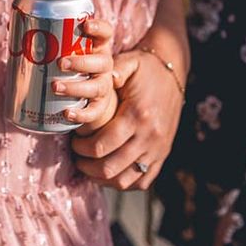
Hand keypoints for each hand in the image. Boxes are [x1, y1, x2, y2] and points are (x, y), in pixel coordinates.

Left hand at [53, 18, 115, 129]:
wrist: (88, 93)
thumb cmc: (71, 62)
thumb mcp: (65, 49)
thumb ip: (42, 37)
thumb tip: (11, 25)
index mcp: (97, 46)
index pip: (105, 33)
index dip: (99, 27)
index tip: (86, 25)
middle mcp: (104, 65)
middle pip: (102, 62)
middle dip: (81, 62)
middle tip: (59, 63)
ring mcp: (103, 86)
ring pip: (97, 87)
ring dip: (76, 87)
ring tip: (55, 86)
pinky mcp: (99, 106)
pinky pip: (93, 112)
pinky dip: (81, 114)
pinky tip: (66, 112)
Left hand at [70, 48, 184, 189]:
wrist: (173, 73)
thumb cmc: (145, 68)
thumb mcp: (129, 63)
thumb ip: (113, 71)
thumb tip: (100, 80)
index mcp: (138, 115)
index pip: (103, 145)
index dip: (81, 148)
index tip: (72, 141)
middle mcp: (150, 137)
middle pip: (111, 167)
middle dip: (86, 166)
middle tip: (76, 156)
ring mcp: (158, 149)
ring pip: (125, 180)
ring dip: (101, 178)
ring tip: (87, 166)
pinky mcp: (162, 155)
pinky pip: (141, 181)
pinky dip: (121, 182)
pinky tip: (107, 172)